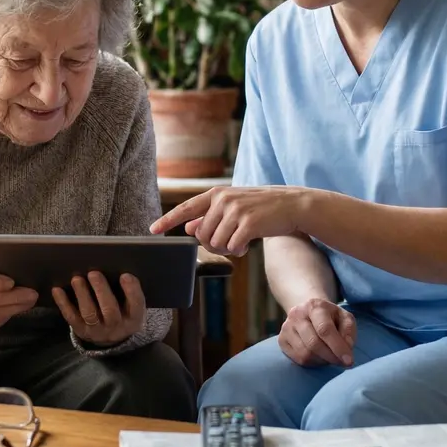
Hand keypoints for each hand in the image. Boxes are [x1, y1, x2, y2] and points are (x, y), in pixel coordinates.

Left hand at [51, 271, 146, 346]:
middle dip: (101, 291)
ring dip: (82, 295)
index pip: (136, 305)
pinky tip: (57, 290)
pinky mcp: (81, 330)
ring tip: (77, 279)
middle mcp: (116, 327)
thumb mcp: (132, 305)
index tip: (125, 275)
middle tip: (94, 273)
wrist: (111, 336)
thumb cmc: (123, 311)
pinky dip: (63, 303)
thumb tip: (117, 265)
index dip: (132, 290)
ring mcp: (97, 331)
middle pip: (110, 310)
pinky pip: (71, 317)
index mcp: (134, 319)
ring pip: (89, 313)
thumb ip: (128, 291)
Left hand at [150, 186, 310, 255]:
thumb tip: (189, 227)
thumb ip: (211, 215)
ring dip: (227, 249)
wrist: (293, 205)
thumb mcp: (234, 206)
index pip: (186, 208)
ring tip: (239, 242)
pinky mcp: (249, 223)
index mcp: (217, 194)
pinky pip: (232, 247)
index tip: (153, 229)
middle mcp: (223, 200)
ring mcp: (236, 210)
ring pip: (216, 243)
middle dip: (212, 245)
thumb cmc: (261, 208)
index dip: (168, 219)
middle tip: (228, 244)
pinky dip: (239, 251)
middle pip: (202, 235)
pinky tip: (247, 246)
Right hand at [279, 297, 356, 367]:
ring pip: (305, 354)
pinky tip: (318, 356)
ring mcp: (286, 327)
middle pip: (313, 343)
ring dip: (322, 360)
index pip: (325, 329)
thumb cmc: (330, 317)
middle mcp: (297, 315)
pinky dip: (312, 362)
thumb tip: (346, 347)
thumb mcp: (344, 317)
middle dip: (331, 357)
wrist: (307, 311)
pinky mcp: (282, 340)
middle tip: (342, 362)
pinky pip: (298, 359)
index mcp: (314, 306)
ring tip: (329, 356)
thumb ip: (349, 331)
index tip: (349, 361)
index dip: (338, 347)